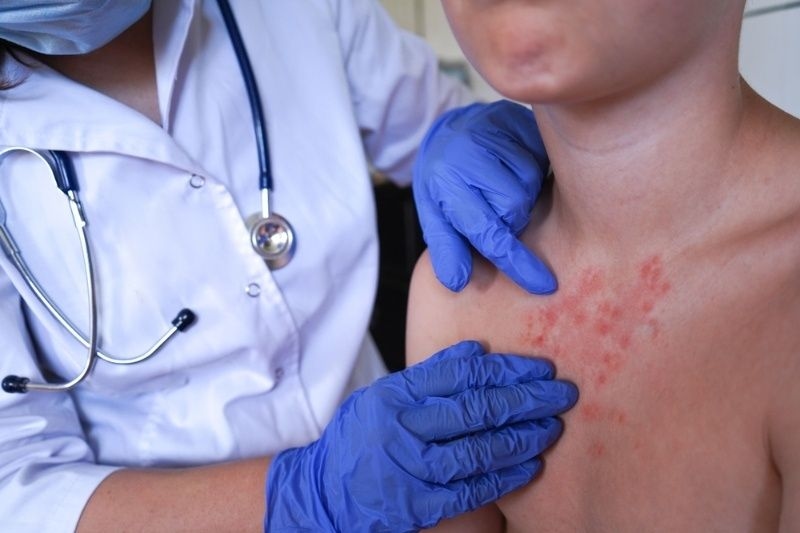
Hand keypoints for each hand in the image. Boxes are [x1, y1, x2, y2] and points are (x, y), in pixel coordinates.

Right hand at [265, 340, 577, 531]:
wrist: (322, 494)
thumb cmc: (358, 440)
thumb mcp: (380, 397)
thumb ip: (426, 376)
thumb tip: (476, 352)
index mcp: (393, 395)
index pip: (459, 374)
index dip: (506, 369)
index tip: (539, 367)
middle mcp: (402, 428)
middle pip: (476, 408)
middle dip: (526, 399)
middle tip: (563, 394)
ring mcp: (410, 469)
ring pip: (478, 449)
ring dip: (522, 438)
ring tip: (553, 427)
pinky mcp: (418, 505)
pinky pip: (470, 489)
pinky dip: (504, 477)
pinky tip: (530, 466)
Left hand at [413, 100, 555, 293]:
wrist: (451, 130)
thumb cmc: (445, 181)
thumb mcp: (435, 214)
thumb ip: (447, 246)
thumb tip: (457, 281)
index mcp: (443, 181)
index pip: (485, 230)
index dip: (514, 260)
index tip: (542, 284)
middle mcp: (465, 152)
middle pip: (514, 206)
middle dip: (512, 217)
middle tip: (497, 208)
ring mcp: (492, 129)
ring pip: (531, 182)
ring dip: (524, 192)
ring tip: (504, 183)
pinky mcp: (517, 118)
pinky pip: (541, 157)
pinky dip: (534, 168)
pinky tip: (516, 165)